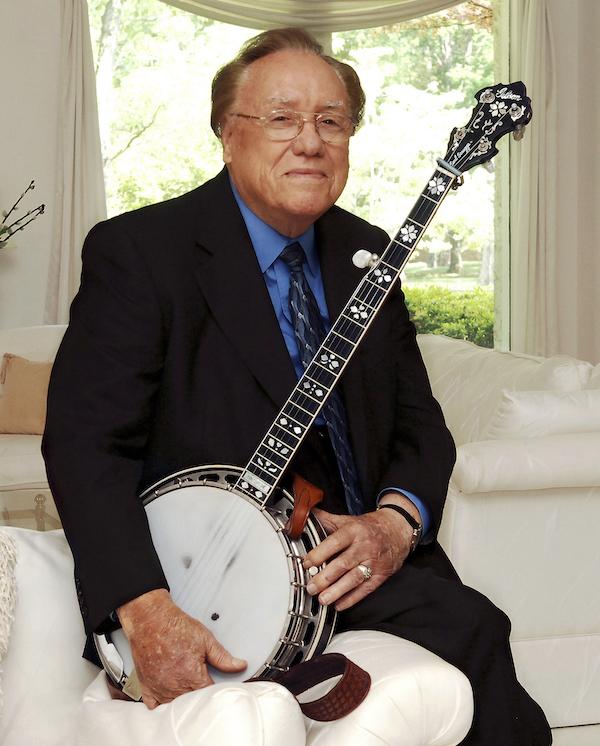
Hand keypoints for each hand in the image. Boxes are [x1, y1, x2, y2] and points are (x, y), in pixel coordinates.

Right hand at [117, 589, 246, 708]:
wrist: (151, 620)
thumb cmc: (176, 627)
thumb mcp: (205, 639)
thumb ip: (223, 657)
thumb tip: (240, 666)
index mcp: (192, 676)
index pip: (209, 695)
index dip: (216, 692)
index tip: (217, 686)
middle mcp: (175, 686)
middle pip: (192, 703)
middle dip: (199, 696)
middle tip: (201, 683)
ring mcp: (159, 689)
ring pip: (175, 706)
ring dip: (182, 700)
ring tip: (186, 687)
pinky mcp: (146, 687)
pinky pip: (154, 706)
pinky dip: (161, 704)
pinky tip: (168, 694)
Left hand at [302, 496, 416, 610]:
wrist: (397, 530)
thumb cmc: (368, 527)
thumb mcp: (348, 520)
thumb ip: (325, 520)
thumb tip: (304, 515)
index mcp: (353, 531)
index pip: (335, 542)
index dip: (320, 553)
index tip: (307, 563)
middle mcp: (364, 546)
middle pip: (343, 564)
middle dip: (325, 578)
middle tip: (311, 587)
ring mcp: (373, 562)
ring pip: (354, 579)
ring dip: (337, 591)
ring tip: (322, 599)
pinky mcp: (380, 575)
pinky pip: (365, 589)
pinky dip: (352, 599)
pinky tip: (339, 605)